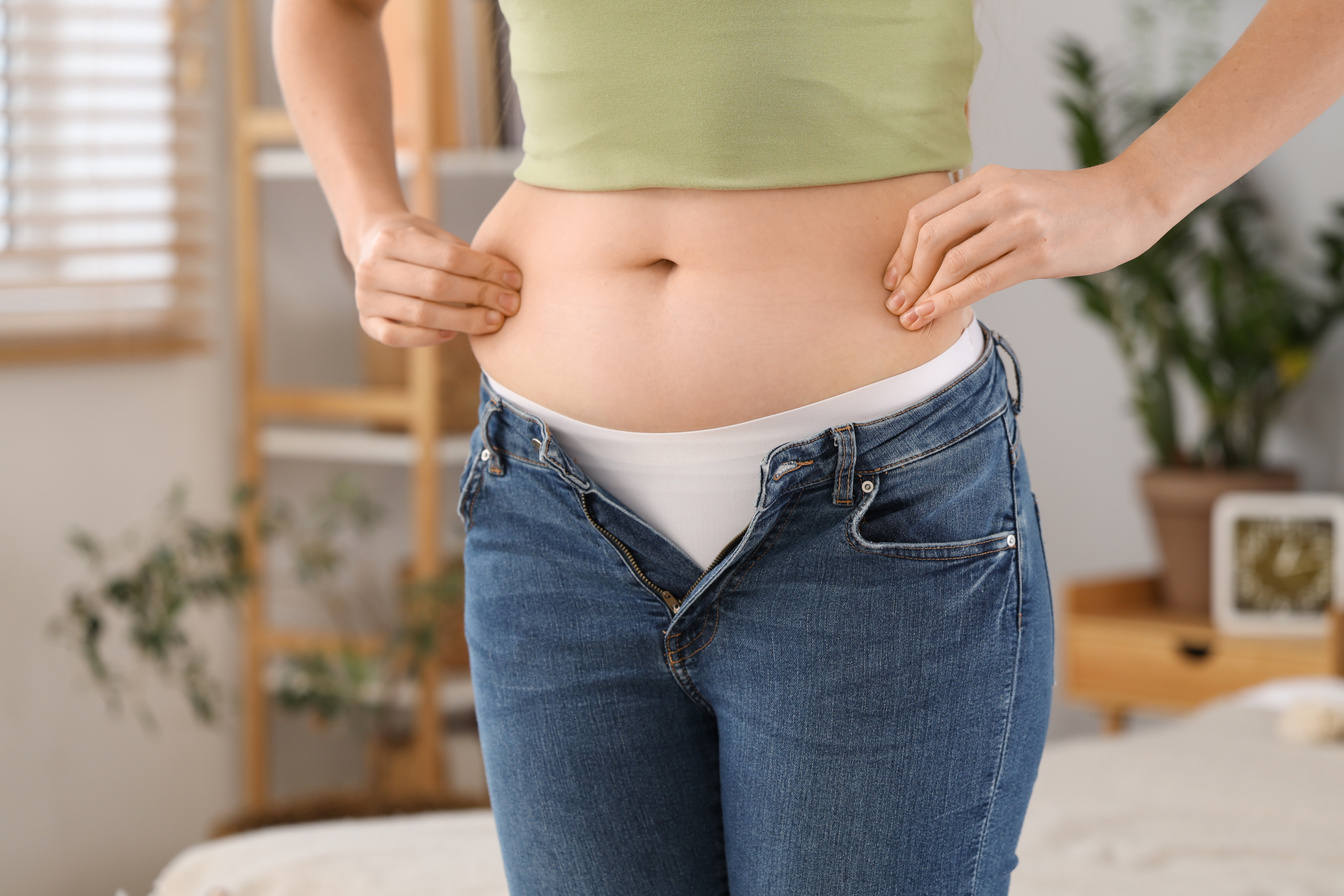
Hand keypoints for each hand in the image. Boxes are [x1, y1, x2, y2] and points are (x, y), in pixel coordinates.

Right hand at [351, 210, 522, 346]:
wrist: (369, 244)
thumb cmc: (414, 241)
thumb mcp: (434, 233)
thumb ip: (462, 253)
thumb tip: (507, 278)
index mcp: (392, 238)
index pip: (448, 257)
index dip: (485, 269)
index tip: (513, 279)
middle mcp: (372, 268)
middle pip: (437, 286)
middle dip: (479, 295)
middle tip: (510, 304)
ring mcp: (365, 297)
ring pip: (421, 314)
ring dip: (463, 320)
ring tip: (492, 321)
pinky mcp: (365, 322)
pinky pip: (396, 338)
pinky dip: (426, 338)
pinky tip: (452, 334)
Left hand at [881, 162, 1171, 328]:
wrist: (1130, 201)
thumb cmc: (1070, 207)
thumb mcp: (1018, 195)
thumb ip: (979, 214)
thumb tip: (935, 255)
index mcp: (988, 179)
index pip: (925, 215)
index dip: (901, 252)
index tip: (892, 280)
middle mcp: (1000, 196)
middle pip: (931, 238)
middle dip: (907, 277)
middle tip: (895, 305)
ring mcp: (1021, 223)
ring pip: (953, 262)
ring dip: (925, 296)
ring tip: (910, 318)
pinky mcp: (1040, 253)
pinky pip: (983, 281)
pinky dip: (951, 302)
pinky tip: (934, 317)